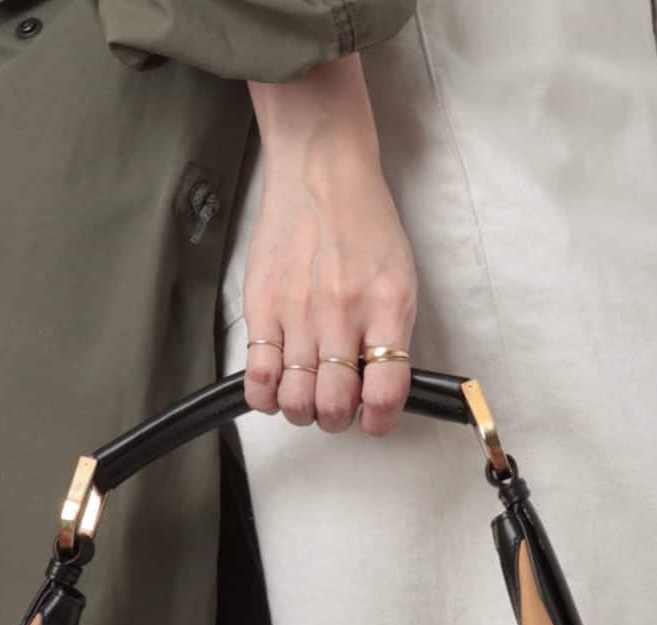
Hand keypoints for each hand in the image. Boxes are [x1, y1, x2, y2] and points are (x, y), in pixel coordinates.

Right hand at [244, 58, 417, 436]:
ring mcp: (298, 313)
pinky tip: (276, 386)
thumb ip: (390, 335)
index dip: (379, 422)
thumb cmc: (364, 223)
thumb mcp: (399, 278)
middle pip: (333, 407)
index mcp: (386, 308)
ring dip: (302, 410)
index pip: (384, 394)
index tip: (374, 420)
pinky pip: (257, 378)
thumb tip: (376, 387)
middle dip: (336, 418)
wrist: (320, 170)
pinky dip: (266, 398)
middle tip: (336, 404)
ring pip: (294, 400)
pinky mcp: (261, 308)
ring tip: (306, 393)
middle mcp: (341, 315)